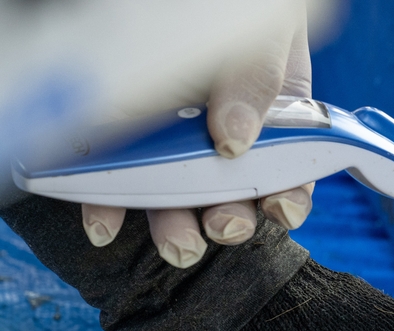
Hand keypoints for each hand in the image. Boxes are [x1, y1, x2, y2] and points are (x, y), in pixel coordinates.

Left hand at [80, 3, 315, 268]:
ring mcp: (164, 139)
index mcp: (268, 111)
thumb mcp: (259, 30)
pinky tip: (105, 224)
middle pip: (230, 191)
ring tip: (177, 243)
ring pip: (174, 196)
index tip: (280, 208)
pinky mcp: (110, 140)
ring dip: (177, 227)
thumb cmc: (228, 4)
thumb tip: (234, 141)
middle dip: (230, 218)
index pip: (287, 167)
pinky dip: (107, 208)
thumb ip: (255, 78)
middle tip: (224, 224)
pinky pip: (110, 181)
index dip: (287, 197)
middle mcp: (218, 132)